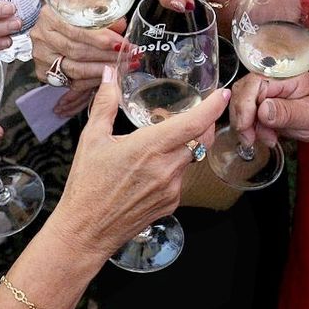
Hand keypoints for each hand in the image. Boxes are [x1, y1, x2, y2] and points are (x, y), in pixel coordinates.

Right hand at [30, 3, 126, 93]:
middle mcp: (42, 37)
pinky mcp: (44, 72)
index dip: (102, 40)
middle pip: (77, 52)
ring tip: (123, 68)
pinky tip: (108, 77)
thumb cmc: (72, 9)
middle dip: (107, 57)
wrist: (55, 19)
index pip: (78, 32)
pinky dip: (93, 81)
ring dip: (103, 71)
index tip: (122, 44)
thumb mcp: (87, 2)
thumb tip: (121, 26)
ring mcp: (41, 57)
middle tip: (129, 58)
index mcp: (49, 16)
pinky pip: (72, 82)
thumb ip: (102, 15)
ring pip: (75, 70)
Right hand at [53, 66, 228, 257]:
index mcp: (149, 148)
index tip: (222, 94)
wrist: (86, 231)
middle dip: (201, 124)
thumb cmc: (86, 187)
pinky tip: (151, 169)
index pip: (193, 124)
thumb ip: (105, 104)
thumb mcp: (91, 139)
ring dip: (183, 146)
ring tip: (159, 143)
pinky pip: (180, 178)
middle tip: (191, 113)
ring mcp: (171, 189)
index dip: (212, 108)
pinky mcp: (170, 204)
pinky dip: (173, 167)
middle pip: (200, 140)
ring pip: (190, 158)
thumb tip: (109, 77)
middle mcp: (166, 169)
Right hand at [229, 71, 308, 146]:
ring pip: (238, 105)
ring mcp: (262, 89)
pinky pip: (243, 114)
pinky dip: (250, 129)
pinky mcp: (257, 101)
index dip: (245, 105)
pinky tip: (267, 136)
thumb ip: (288, 112)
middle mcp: (270, 77)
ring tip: (269, 138)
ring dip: (247, 126)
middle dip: (244, 119)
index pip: (254, 83)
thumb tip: (263, 109)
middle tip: (254, 139)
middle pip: (241, 93)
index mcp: (284, 74)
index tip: (245, 127)